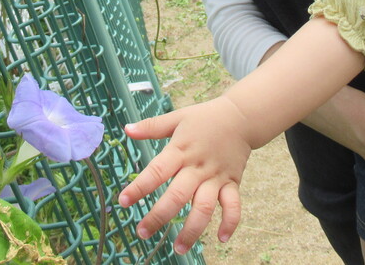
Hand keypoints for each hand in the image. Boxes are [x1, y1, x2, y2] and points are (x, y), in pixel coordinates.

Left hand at [119, 97, 250, 253]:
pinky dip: (230, 222)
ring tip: (179, 249)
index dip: (139, 187)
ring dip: (192, 229)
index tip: (123, 202)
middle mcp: (198, 166)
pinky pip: (234, 205)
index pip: (157, 170)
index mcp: (181, 149)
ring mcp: (216, 176)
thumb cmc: (205, 118)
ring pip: (204, 206)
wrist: (241, 116)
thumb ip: (152, 126)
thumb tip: (127, 130)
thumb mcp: (178, 117)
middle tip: (142, 233)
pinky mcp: (232, 182)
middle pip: (178, 195)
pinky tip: (221, 239)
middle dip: (159, 216)